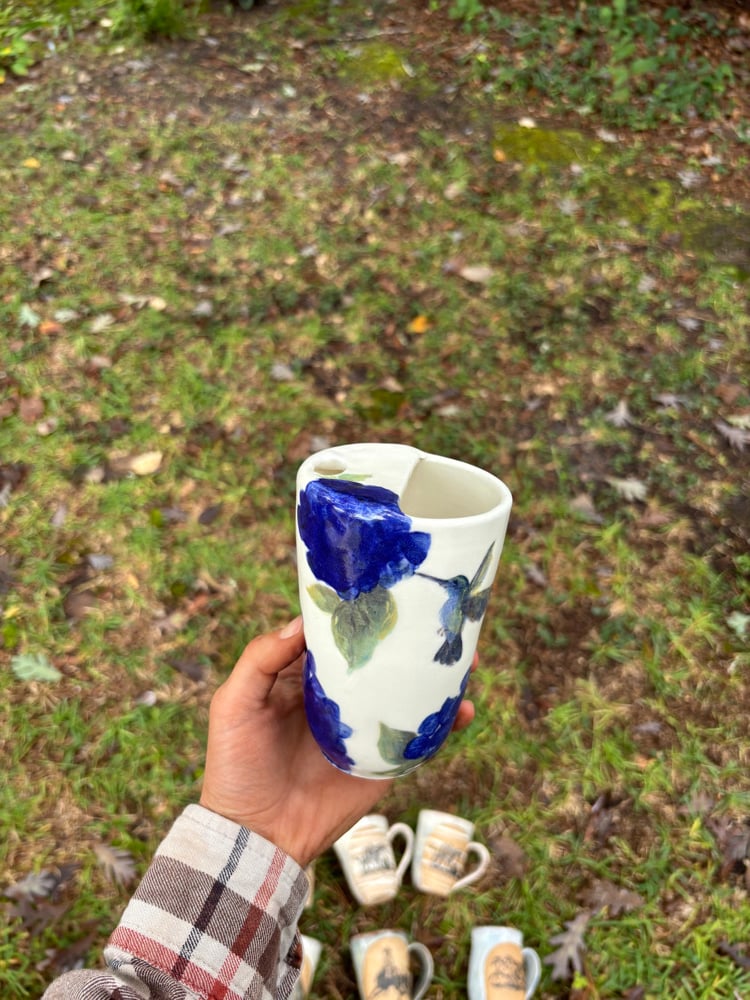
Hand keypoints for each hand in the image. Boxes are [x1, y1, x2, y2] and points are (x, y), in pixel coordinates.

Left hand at [199, 618, 475, 866]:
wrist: (257, 836)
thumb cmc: (236, 765)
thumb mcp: (234, 704)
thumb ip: (261, 659)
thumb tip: (303, 622)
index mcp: (304, 677)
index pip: (338, 635)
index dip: (362, 612)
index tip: (391, 588)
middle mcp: (339, 696)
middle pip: (382, 659)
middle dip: (413, 639)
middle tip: (445, 621)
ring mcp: (365, 727)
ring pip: (408, 692)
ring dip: (439, 676)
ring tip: (470, 661)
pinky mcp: (384, 761)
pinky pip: (421, 737)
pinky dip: (447, 723)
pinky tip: (466, 709)